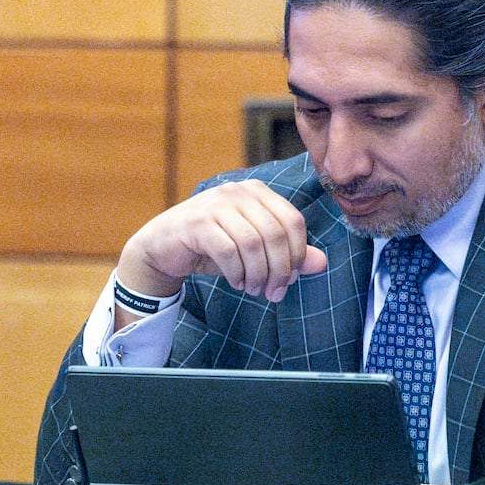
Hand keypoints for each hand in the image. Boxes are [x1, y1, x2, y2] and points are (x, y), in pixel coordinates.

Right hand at [115, 179, 327, 303]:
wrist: (162, 247)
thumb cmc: (212, 247)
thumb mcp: (254, 253)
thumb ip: (287, 254)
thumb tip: (321, 263)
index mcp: (258, 192)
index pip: (294, 221)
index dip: (297, 255)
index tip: (288, 281)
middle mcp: (238, 191)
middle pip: (276, 233)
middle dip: (279, 270)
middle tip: (272, 293)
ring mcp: (216, 203)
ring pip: (254, 244)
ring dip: (257, 274)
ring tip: (252, 289)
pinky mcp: (197, 222)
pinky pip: (228, 251)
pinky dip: (236, 273)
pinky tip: (235, 282)